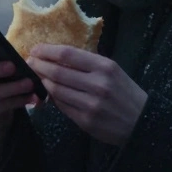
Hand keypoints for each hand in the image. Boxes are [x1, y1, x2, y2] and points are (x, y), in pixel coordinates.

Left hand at [26, 44, 147, 145]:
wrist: (142, 122)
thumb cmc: (125, 93)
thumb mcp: (112, 71)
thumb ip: (88, 64)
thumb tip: (56, 57)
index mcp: (105, 67)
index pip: (67, 55)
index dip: (47, 51)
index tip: (35, 49)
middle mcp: (98, 84)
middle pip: (58, 72)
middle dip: (39, 66)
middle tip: (29, 62)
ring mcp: (91, 104)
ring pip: (56, 90)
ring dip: (43, 82)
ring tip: (36, 76)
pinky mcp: (86, 121)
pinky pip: (62, 106)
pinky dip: (53, 98)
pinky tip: (49, 93)